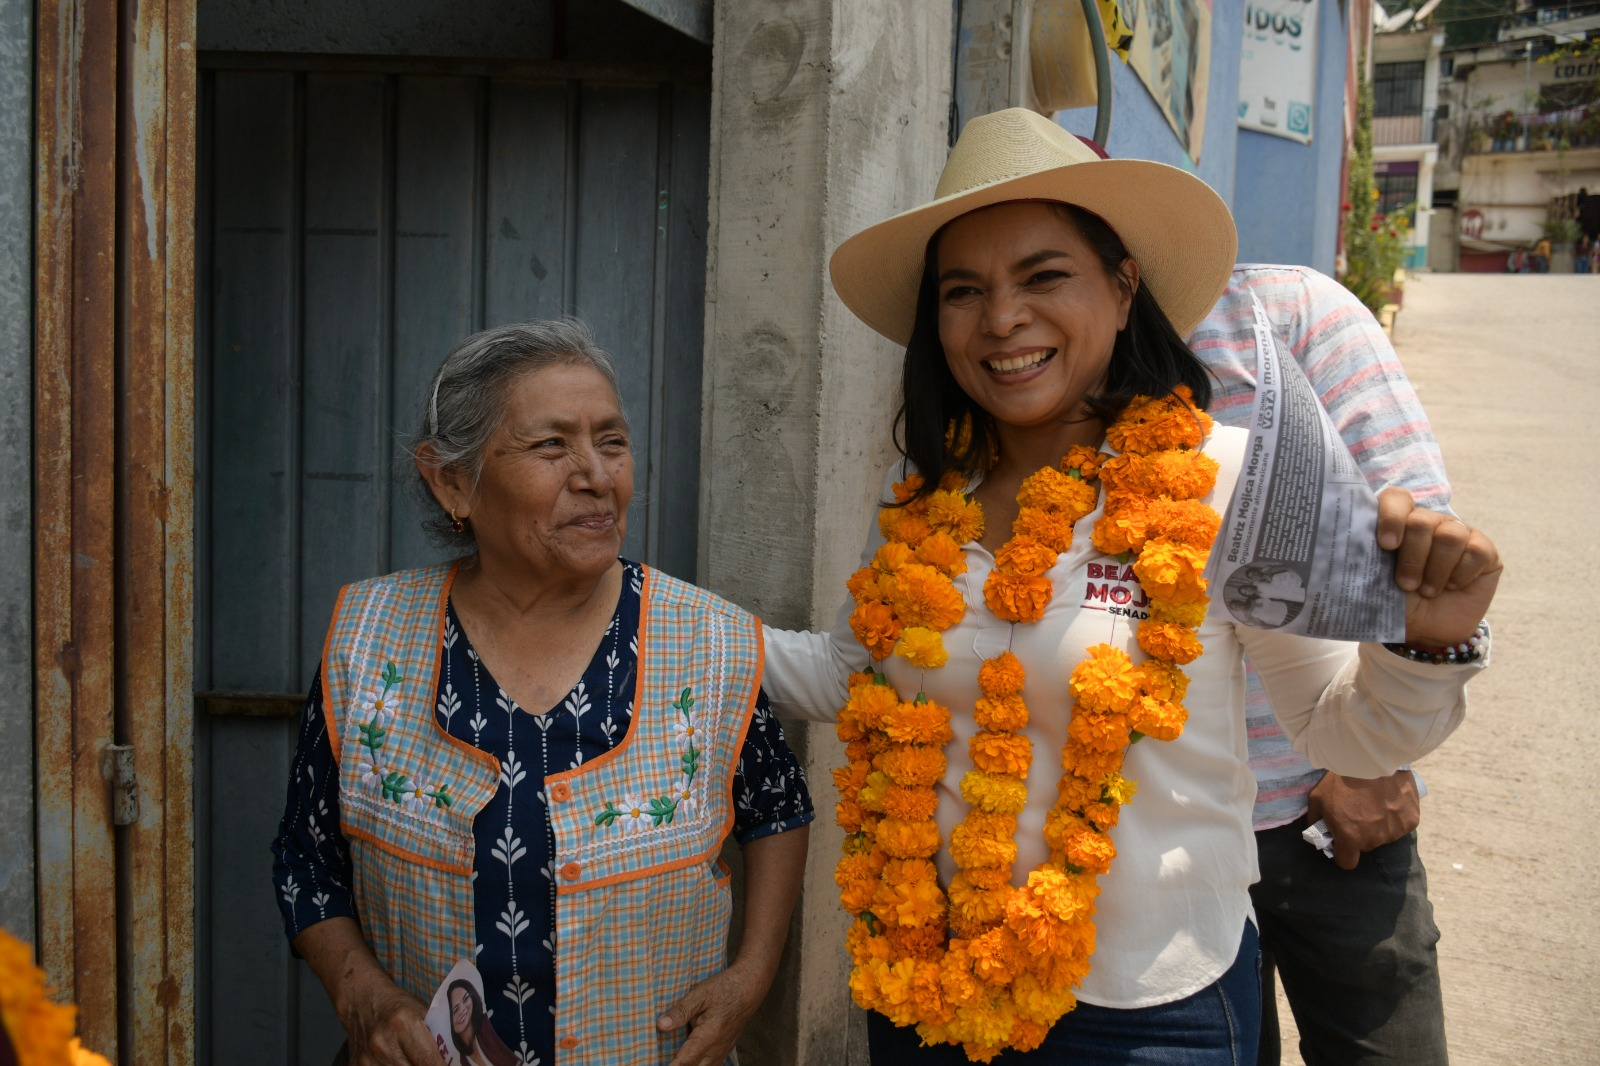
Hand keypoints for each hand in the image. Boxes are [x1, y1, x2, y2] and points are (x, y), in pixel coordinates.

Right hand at [340, 982, 436, 1065]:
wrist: (362, 1001)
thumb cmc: (398, 1007)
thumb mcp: (422, 1013)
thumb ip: (437, 1036)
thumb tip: (458, 1059)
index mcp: (403, 1023)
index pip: (428, 1060)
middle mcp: (383, 1043)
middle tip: (436, 1063)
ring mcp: (367, 1059)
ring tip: (417, 1061)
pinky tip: (402, 1062)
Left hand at [658, 964, 767, 1065]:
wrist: (749, 987)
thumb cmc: (724, 988)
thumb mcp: (700, 994)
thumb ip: (680, 1011)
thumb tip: (661, 1025)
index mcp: (709, 1036)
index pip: (685, 1061)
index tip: (657, 1065)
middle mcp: (716, 1048)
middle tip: (661, 1061)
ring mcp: (722, 1051)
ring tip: (674, 1060)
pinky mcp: (724, 1049)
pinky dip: (698, 1065)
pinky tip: (689, 1061)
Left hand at [1305, 770, 1419, 870]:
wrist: (1370, 757)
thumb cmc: (1340, 778)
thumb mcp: (1317, 798)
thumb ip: (1316, 821)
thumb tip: (1320, 833)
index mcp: (1351, 837)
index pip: (1347, 862)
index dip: (1342, 852)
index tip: (1342, 841)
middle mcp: (1375, 839)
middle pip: (1366, 846)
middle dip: (1360, 834)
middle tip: (1357, 812)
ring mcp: (1395, 830)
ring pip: (1385, 835)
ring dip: (1379, 825)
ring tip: (1374, 802)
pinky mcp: (1411, 819)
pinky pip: (1401, 824)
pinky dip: (1396, 816)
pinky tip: (1389, 799)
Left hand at [1376, 487, 1501, 645]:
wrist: (1425, 632)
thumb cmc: (1394, 603)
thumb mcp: (1372, 582)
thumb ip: (1364, 558)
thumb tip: (1341, 547)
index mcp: (1398, 523)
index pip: (1397, 499)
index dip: (1392, 517)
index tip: (1386, 545)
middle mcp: (1428, 522)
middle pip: (1422, 521)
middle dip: (1413, 557)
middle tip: (1406, 585)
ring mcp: (1458, 534)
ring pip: (1450, 535)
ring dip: (1436, 570)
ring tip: (1428, 591)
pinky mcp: (1483, 550)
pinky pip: (1476, 551)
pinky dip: (1462, 574)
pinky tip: (1453, 587)